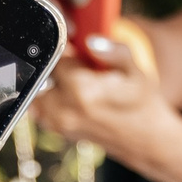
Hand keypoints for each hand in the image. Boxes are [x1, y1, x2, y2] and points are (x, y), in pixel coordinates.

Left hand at [33, 32, 175, 152]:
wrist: (144, 140)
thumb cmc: (142, 102)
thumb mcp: (136, 72)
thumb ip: (115, 52)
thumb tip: (91, 41)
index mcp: (83, 91)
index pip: (56, 54)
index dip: (65, 43)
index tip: (76, 42)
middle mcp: (64, 109)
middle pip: (43, 70)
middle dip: (55, 61)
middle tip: (78, 62)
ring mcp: (56, 123)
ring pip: (37, 86)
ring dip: (50, 77)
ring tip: (75, 77)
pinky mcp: (54, 129)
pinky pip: (37, 102)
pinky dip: (47, 92)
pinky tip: (69, 91)